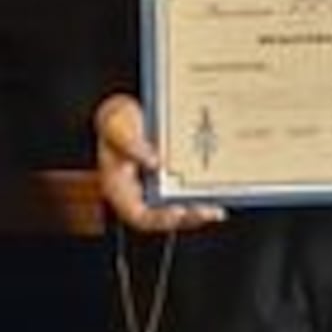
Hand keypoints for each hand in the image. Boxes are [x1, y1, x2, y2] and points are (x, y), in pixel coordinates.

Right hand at [95, 94, 224, 232]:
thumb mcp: (117, 125)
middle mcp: (136, 194)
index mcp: (118, 188)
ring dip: (196, 212)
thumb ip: (131, 144)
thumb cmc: (115, 121)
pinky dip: (197, 196)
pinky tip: (215, 193)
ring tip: (216, 210)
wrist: (123, 112)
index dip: (158, 219)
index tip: (178, 212)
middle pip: (161, 218)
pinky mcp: (167, 179)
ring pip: (175, 209)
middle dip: (187, 219)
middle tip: (208, 212)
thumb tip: (154, 162)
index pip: (138, 215)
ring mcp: (153, 188)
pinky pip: (182, 194)